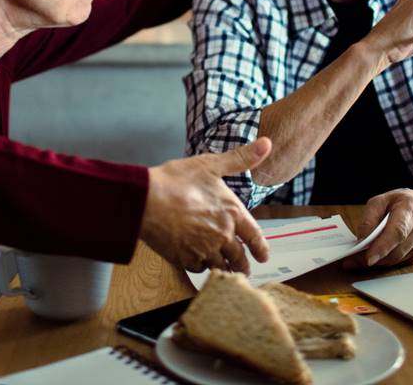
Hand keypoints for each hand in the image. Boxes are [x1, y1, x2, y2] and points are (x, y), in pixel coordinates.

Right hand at [140, 138, 272, 273]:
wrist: (146, 201)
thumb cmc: (176, 181)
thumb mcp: (211, 165)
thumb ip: (240, 158)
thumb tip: (266, 143)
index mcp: (232, 214)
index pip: (254, 237)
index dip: (260, 249)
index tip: (263, 257)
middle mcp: (222, 236)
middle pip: (238, 257)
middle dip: (242, 265)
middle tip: (244, 269)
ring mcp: (204, 250)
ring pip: (220, 266)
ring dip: (224, 268)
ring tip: (226, 271)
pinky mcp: (185, 259)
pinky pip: (199, 268)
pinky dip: (201, 267)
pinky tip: (199, 263)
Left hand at [342, 188, 412, 268]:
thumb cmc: (403, 202)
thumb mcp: (382, 199)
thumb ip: (370, 216)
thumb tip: (362, 237)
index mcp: (410, 210)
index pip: (397, 232)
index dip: (382, 247)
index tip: (368, 258)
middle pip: (396, 250)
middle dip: (373, 257)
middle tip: (352, 260)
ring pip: (397, 259)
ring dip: (377, 262)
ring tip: (357, 260)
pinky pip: (399, 262)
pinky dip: (385, 262)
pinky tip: (373, 258)